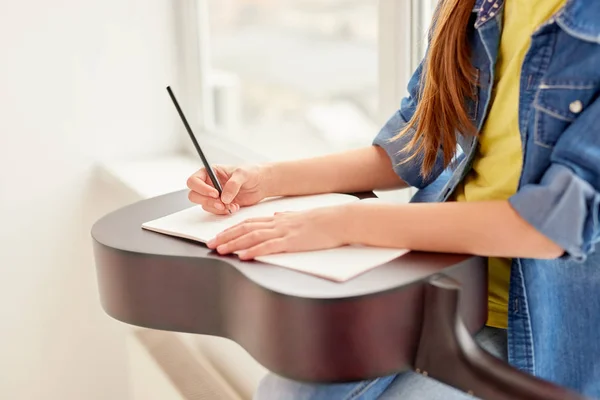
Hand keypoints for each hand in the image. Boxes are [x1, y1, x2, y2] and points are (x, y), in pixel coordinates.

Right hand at [187, 165, 267, 214]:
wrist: (261, 183)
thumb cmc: (251, 173)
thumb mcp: (242, 174)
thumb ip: (232, 184)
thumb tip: (224, 198)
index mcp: (210, 172)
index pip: (194, 181)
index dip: (201, 188)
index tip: (215, 193)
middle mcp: (209, 184)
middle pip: (194, 195)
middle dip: (207, 201)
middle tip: (221, 203)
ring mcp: (214, 195)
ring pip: (204, 205)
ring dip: (217, 208)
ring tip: (232, 205)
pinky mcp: (220, 204)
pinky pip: (215, 211)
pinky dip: (223, 212)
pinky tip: (234, 207)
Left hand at [206, 206, 351, 259]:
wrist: (338, 220)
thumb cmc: (323, 221)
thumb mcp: (300, 216)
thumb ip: (287, 217)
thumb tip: (278, 216)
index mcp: (278, 219)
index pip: (249, 222)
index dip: (232, 229)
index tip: (219, 235)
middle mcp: (277, 224)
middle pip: (245, 229)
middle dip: (226, 237)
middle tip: (210, 244)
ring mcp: (284, 232)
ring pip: (253, 237)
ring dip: (234, 244)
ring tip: (220, 250)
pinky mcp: (292, 242)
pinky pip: (269, 247)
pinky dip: (254, 251)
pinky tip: (243, 256)